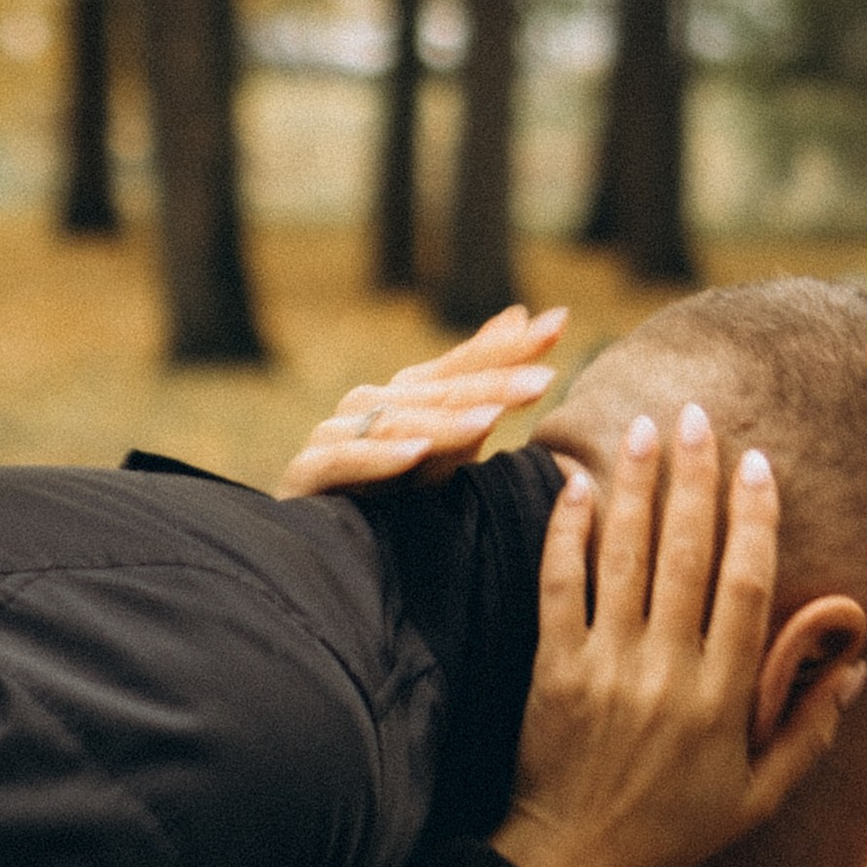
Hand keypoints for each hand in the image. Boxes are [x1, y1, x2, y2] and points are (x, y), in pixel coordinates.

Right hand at [278, 305, 567, 497]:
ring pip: (395, 424)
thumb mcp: (446, 447)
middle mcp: (368, 406)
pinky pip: (344, 461)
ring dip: (444, 423)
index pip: (463, 366)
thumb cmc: (386, 498)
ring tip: (490, 421)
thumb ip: (478, 388)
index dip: (509, 347)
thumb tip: (519, 315)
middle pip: (436, 393)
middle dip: (491, 385)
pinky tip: (416, 453)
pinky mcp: (307, 474)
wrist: (313, 551)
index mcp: (404, 397)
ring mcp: (335, 436)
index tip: (559, 324)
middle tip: (543, 379)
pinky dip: (379, 457)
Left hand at [490, 403, 866, 866]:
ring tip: (646, 429)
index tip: (757, 465)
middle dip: (694, 480)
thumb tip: (857, 663)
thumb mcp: (758, 797)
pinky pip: (558, 586)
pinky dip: (567, 533)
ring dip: (637, 487)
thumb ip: (810, 730)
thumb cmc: (672, 830)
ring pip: (624, 558)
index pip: (747, 588)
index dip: (754, 521)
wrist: (573, 863)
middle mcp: (666, 674)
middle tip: (699, 417)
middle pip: (686, 556)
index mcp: (722, 699)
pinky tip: (578, 486)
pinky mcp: (552, 670)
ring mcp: (605, 668)